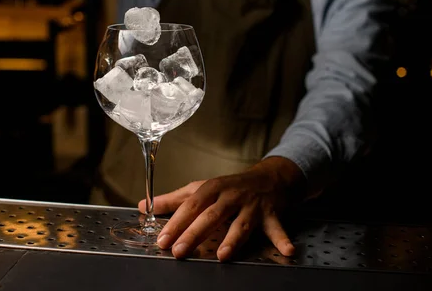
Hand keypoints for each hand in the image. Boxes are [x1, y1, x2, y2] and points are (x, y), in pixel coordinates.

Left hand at [137, 157, 305, 261]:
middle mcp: (230, 196)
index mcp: (211, 189)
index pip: (190, 206)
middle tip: (179, 251)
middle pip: (211, 216)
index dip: (175, 223)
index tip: (162, 240)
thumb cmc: (230, 186)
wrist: (269, 177)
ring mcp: (252, 206)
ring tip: (223, 255)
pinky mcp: (272, 215)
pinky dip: (283, 239)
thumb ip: (173, 200)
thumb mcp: (201, 188)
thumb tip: (143, 206)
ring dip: (233, 239)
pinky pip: (278, 229)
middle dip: (194, 233)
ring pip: (240, 224)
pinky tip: (288, 251)